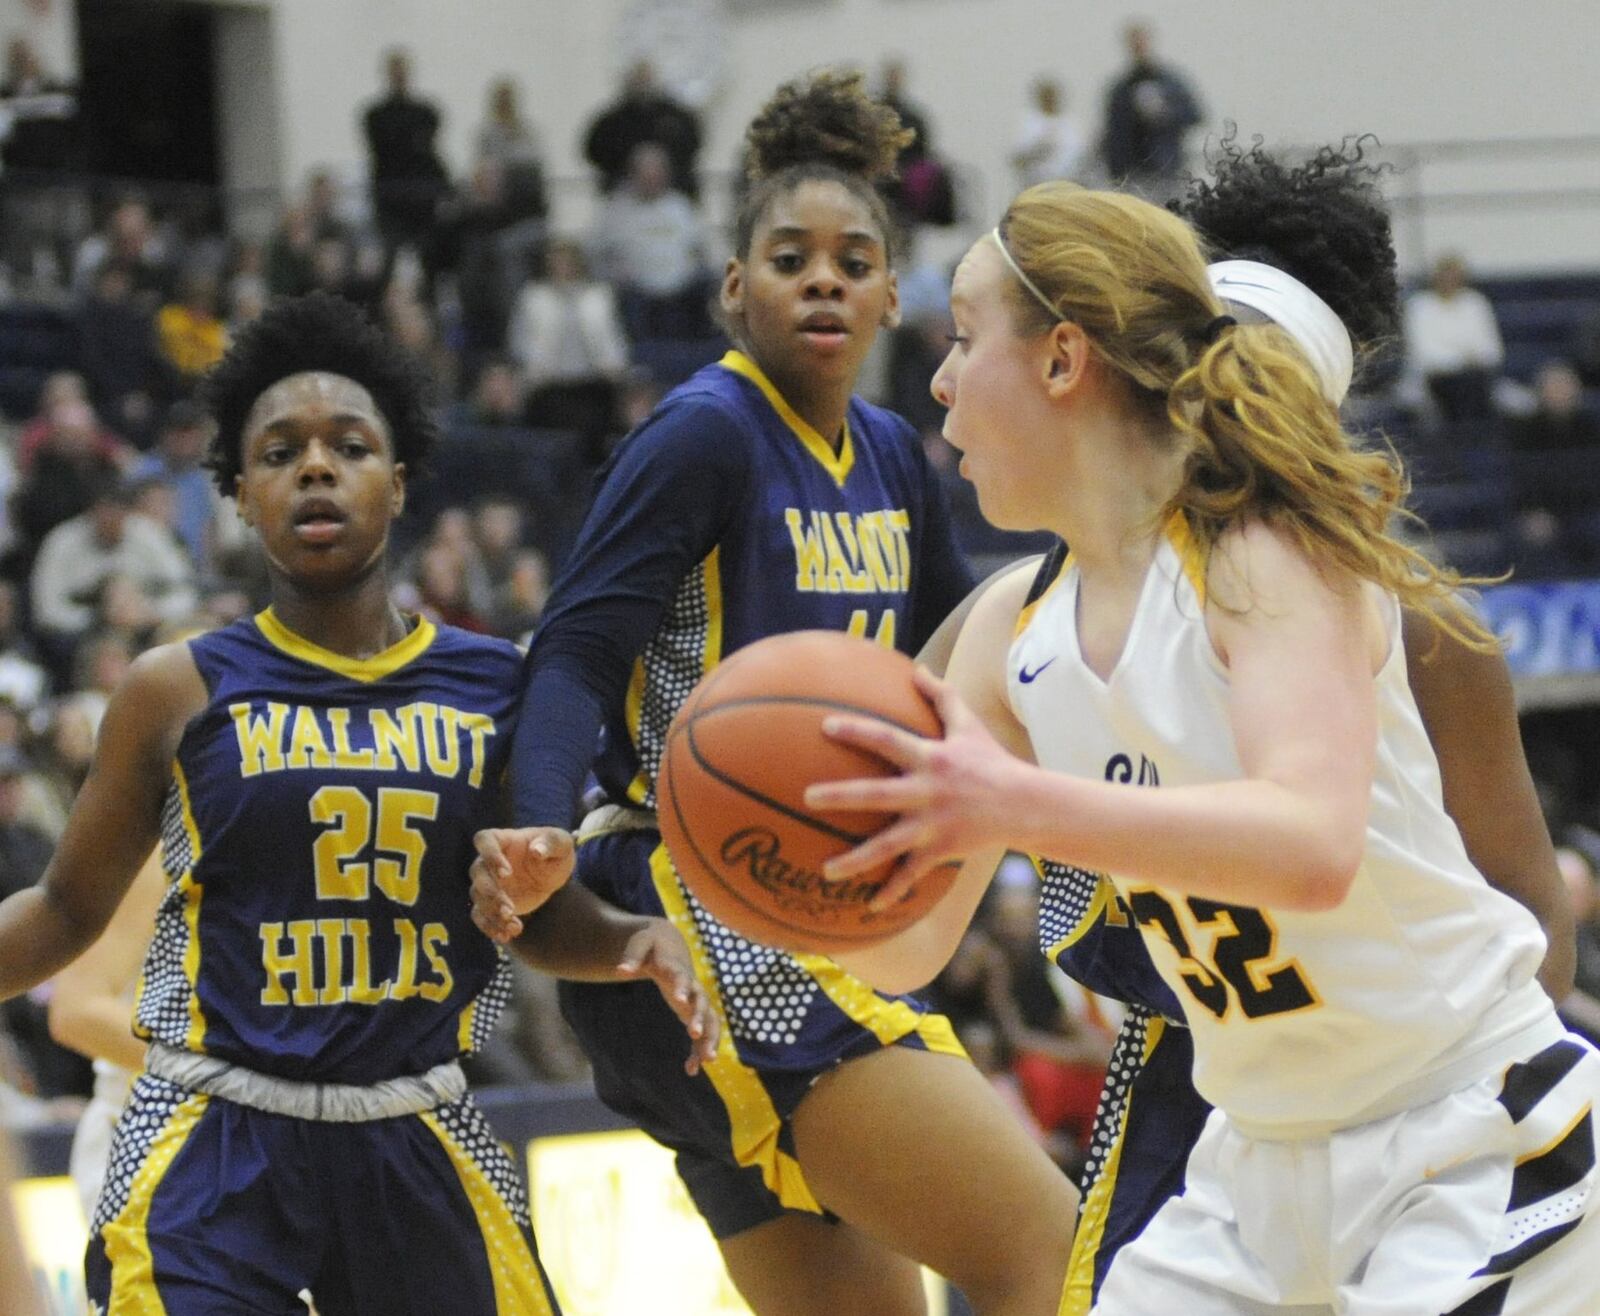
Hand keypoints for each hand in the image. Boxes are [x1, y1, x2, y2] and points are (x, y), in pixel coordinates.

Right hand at [469, 827, 575, 942]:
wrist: (551, 874)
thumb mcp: (561, 843)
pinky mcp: (490, 903)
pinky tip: (507, 935)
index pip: (484, 840)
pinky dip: (491, 927)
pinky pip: (481, 915)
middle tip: (510, 909)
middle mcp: (488, 860)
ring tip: (514, 926)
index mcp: (503, 839)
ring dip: (492, 913)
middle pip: (478, 873)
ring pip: (478, 897)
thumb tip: (536, 851)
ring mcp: (488, 882)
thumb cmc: (554, 851)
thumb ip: (551, 843)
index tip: (507, 873)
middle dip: (491, 893)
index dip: (490, 855)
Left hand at [617, 920, 720, 1075]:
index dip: (683, 988)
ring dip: (710, 1039)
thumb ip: (632, 956)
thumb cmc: (652, 944)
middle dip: (700, 1018)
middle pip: (703, 1003)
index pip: (683, 978)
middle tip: (695, 1033)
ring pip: (710, 1021)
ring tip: (706, 1061)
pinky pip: (702, 1034)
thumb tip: (620, 971)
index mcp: (678, 969)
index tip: (681, 1000)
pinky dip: (698, 1051)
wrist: (669, 945)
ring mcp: (696, 1001)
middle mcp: (693, 986)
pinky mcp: (694, 1012)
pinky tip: (691, 1070)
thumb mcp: (640, 943)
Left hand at [804, 666, 1023, 909]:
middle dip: (841, 796)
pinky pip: (911, 874)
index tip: (826, 726)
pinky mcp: (940, 851)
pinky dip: (892, 891)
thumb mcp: (968, 724)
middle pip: (876, 794)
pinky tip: (868, 906)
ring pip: (887, 845)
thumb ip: (941, 696)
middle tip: (808, 797)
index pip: (886, 739)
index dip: (857, 731)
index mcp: (929, 759)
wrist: (1023, 805)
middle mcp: (926, 792)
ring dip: (856, 860)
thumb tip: (917, 668)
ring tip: (826, 871)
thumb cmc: (991, 761)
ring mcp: (932, 825)